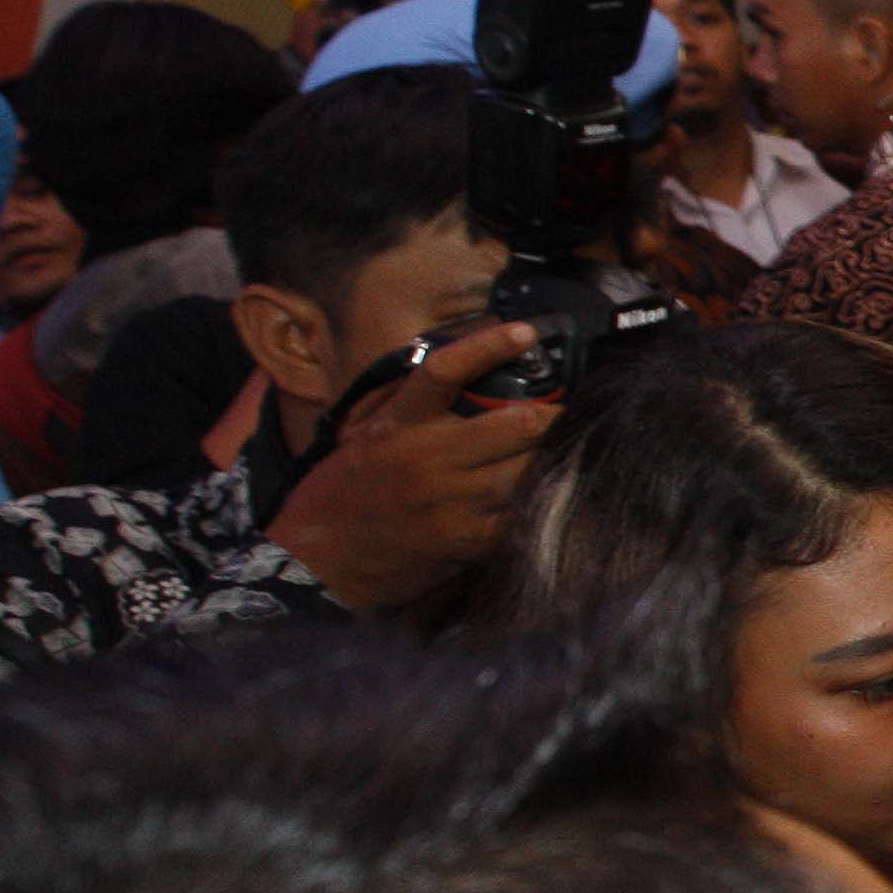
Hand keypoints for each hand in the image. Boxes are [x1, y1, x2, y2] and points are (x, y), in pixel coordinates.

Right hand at [259, 323, 558, 611]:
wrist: (320, 560)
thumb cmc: (346, 490)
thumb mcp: (366, 434)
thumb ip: (408, 404)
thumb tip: (464, 368)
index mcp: (400, 424)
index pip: (444, 371)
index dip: (489, 346)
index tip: (526, 332)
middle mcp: (427, 458)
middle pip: (514, 425)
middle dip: (552, 418)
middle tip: (572, 413)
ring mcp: (450, 501)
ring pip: (526, 472)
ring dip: (554, 462)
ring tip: (572, 452)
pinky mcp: (465, 541)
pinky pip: (521, 517)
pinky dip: (540, 505)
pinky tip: (550, 497)